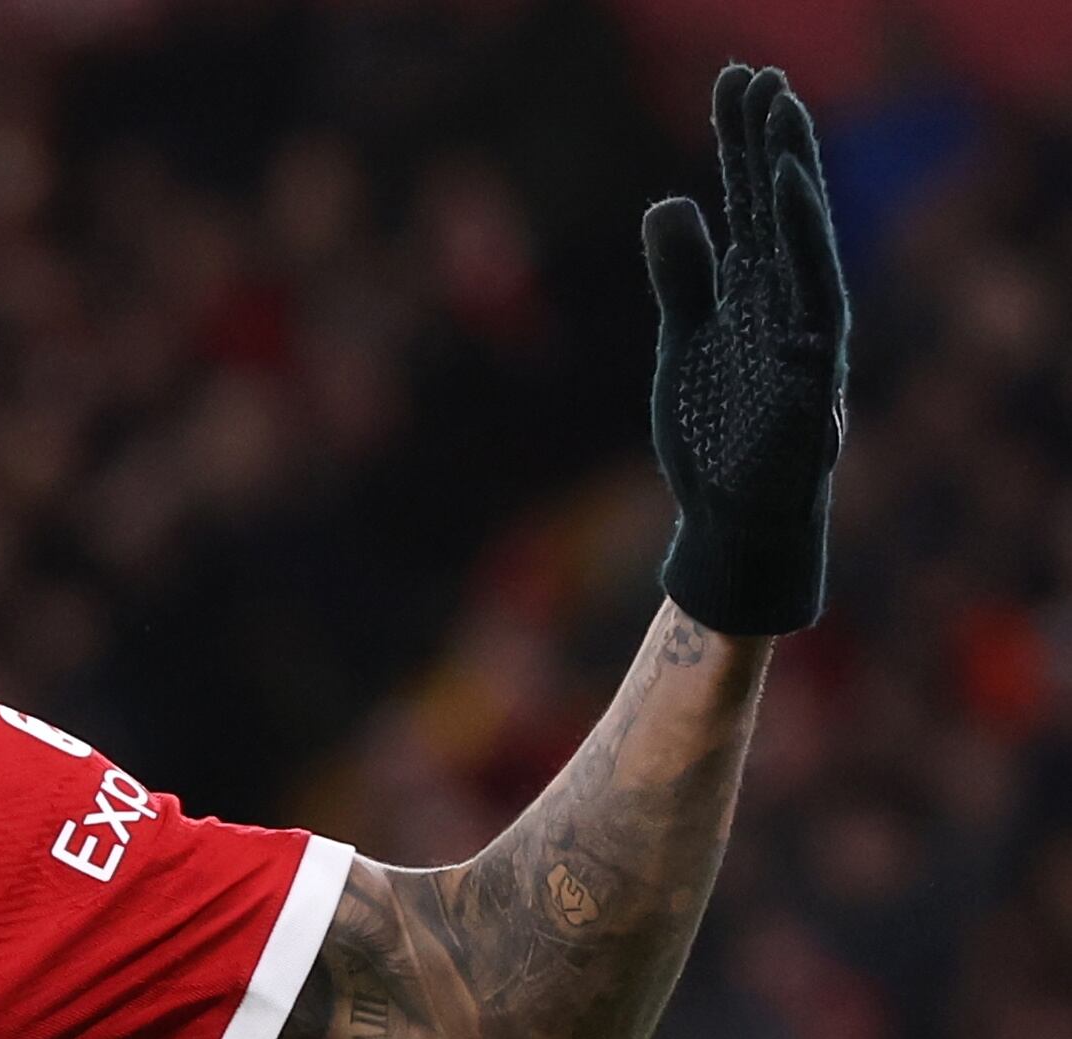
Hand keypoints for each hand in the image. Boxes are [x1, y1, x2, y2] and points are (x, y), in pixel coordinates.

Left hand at [645, 62, 849, 637]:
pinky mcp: (809, 377)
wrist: (733, 519)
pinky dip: (806, 250)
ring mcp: (803, 338)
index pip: (751, 201)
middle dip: (769, 142)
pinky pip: (812, 302)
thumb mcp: (687, 341)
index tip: (736, 79)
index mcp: (756, 290)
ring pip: (802, 244)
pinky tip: (788, 203)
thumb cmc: (718, 432)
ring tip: (779, 119)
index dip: (742, 141)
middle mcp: (787, 302)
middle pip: (779, 208)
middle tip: (757, 73)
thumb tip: (672, 200)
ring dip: (793, 181)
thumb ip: (684, 275)